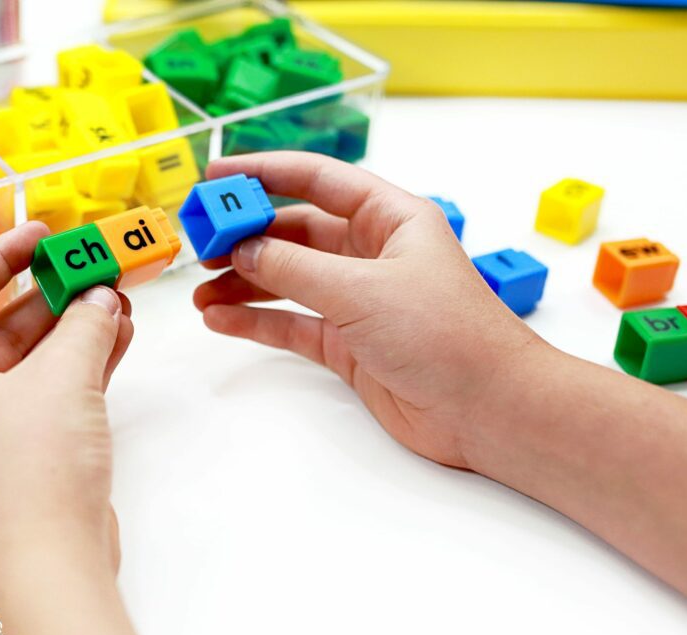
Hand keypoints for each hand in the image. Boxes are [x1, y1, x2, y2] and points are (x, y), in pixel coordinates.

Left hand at [0, 223, 166, 634]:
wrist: (47, 567)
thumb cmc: (31, 470)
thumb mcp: (60, 380)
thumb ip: (83, 326)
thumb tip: (100, 298)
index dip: (2, 254)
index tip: (43, 232)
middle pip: (2, 324)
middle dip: (51, 292)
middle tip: (93, 264)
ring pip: (36, 358)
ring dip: (75, 326)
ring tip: (118, 294)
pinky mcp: (32, 453)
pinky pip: (56, 390)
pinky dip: (85, 362)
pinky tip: (120, 335)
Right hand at [194, 152, 541, 468]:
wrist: (486, 409)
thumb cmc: (445, 334)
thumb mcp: (361, 289)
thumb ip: (294, 267)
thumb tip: (243, 248)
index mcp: (389, 218)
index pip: (317, 180)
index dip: (265, 172)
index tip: (218, 174)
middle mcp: (371, 253)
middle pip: (295, 232)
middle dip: (246, 235)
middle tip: (200, 242)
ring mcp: (358, 300)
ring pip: (287, 279)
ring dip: (244, 282)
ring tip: (200, 290)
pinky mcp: (348, 343)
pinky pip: (292, 322)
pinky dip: (256, 320)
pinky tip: (220, 319)